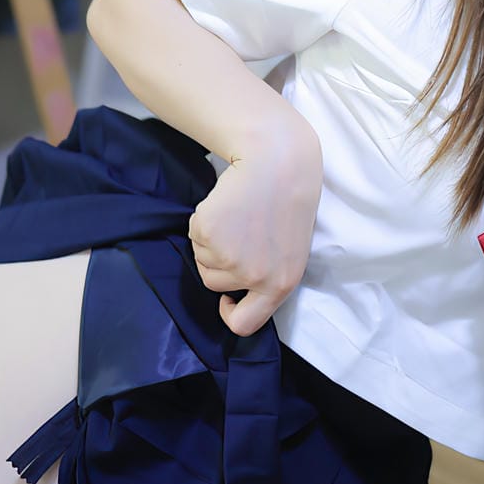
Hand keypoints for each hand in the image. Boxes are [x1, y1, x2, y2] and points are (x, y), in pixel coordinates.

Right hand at [186, 128, 321, 337]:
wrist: (278, 159)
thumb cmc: (286, 200)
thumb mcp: (290, 250)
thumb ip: (267, 277)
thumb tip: (237, 297)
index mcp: (281, 284)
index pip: (245, 325)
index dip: (230, 313)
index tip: (228, 298)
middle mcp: (255, 276)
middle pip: (214, 284)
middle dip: (219, 261)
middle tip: (241, 230)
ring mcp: (230, 257)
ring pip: (202, 259)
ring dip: (211, 239)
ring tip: (237, 214)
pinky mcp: (209, 233)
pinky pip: (193, 235)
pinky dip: (203, 220)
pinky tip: (226, 204)